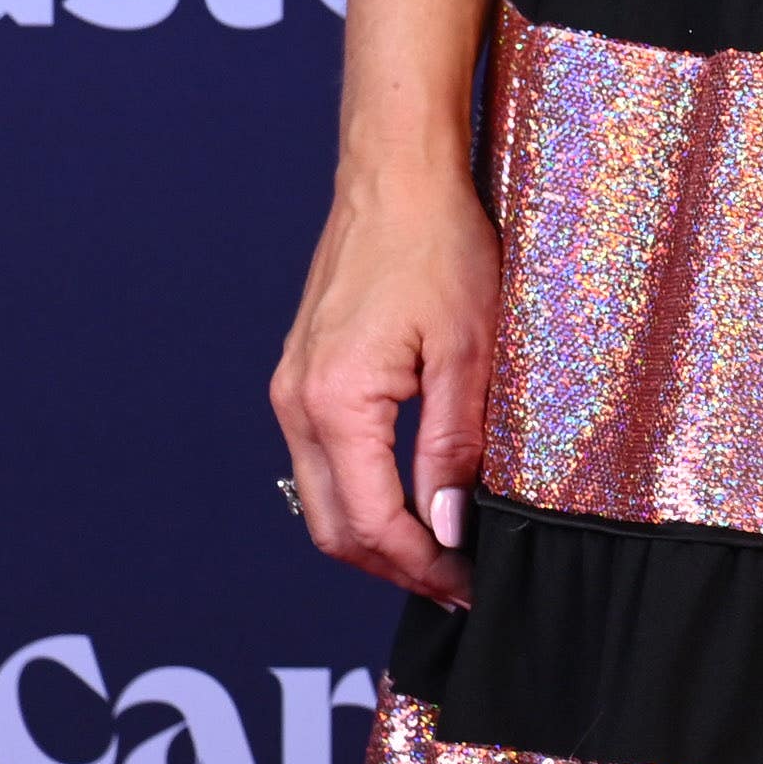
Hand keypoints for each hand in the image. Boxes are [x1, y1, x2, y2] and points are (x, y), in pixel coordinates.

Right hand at [271, 163, 500, 609]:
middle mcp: (297, 404)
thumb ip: (454, 445)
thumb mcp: (470, 351)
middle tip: (455, 586)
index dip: (420, 566)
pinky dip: (361, 494)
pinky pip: (323, 459)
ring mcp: (292, 390)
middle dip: (393, 567)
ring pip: (322, 498)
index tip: (467, 587)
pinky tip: (409, 499)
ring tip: (440, 552)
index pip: (370, 524)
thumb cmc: (440, 245)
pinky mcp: (304, 375)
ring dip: (375, 536)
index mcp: (335, 403)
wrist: (396, 176)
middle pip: (332, 527)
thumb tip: (448, 527)